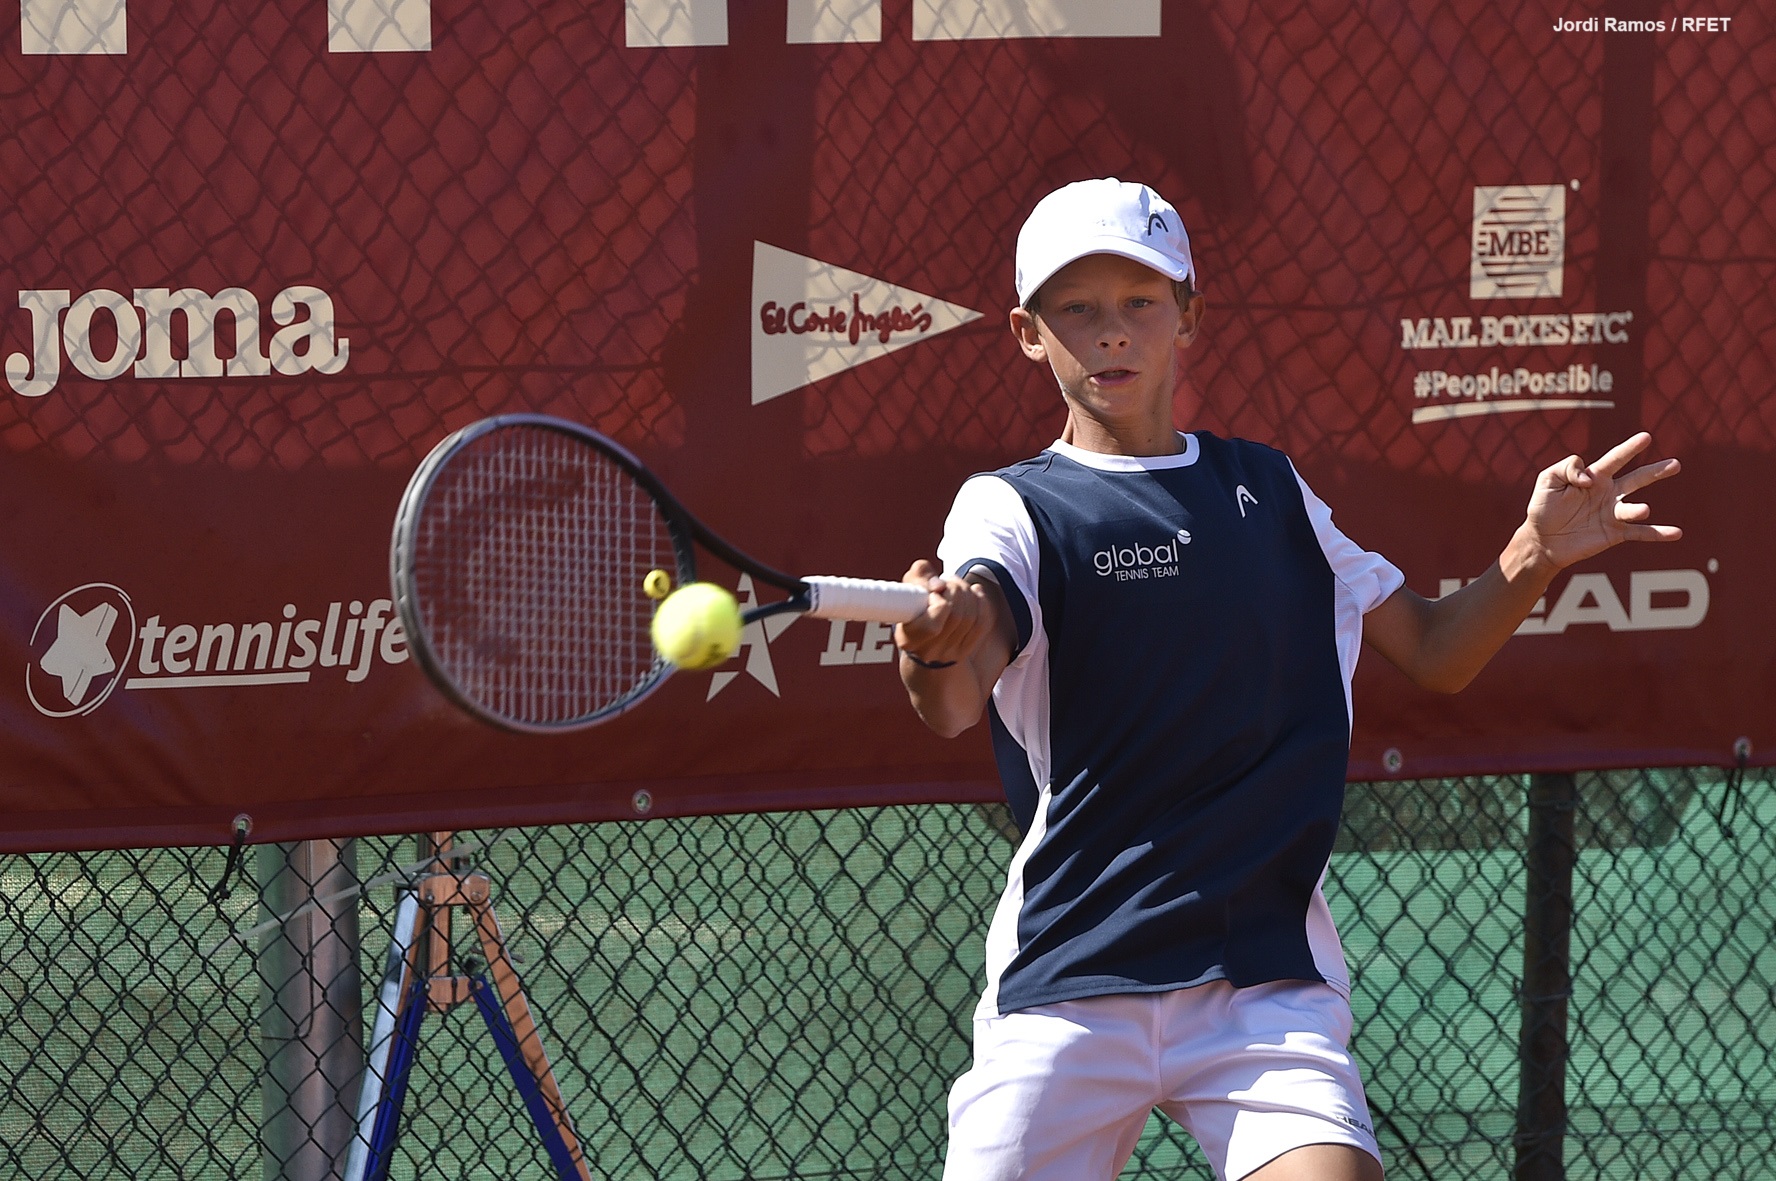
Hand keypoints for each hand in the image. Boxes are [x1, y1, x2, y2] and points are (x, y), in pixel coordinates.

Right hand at [893, 559, 996, 667]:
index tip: (934, 590)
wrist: (922, 633)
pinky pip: (983, 622)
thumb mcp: (908, 588)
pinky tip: (973, 593)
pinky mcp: (966, 649)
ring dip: (967, 593)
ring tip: (956, 585)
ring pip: (970, 618)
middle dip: (955, 589)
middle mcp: (929, 652)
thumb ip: (919, 576)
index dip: (939, 602)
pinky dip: (981, 602)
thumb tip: (938, 584)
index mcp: (908, 639)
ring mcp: (950, 653)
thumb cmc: (912, 607)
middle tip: (947, 582)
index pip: (932, 626)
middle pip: (956, 617)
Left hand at [1520, 432, 1681, 570]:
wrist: (1542, 540)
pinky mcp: (1615, 534)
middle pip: (1636, 479)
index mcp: (1594, 476)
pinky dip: (1658, 533)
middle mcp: (1609, 493)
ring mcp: (1614, 514)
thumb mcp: (1547, 480)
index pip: (1615, 459)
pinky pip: (1641, 533)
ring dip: (1639, 509)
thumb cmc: (1543, 507)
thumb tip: (1589, 477)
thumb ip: (1567, 468)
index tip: (1646, 437)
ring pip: (1634, 508)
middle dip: (1655, 471)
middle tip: (1675, 464)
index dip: (1629, 448)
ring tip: (1643, 510)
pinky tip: (1676, 534)